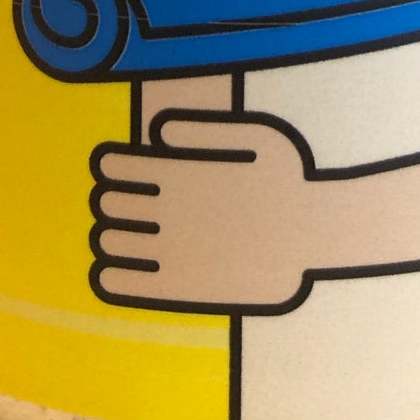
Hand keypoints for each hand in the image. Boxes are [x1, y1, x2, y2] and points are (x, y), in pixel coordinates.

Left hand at [90, 113, 318, 312]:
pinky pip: (130, 284)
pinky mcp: (184, 287)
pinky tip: (105, 272)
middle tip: (115, 202)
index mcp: (182, 172)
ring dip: (107, 235)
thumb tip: (157, 132)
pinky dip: (110, 277)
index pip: (116, 168)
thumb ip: (203, 131)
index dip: (108, 167)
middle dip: (108, 200)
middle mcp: (171, 210)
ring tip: (116, 233)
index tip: (112, 169)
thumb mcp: (256, 135)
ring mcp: (175, 250)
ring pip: (112, 242)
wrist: (315, 233)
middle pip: (109, 204)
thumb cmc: (288, 178)